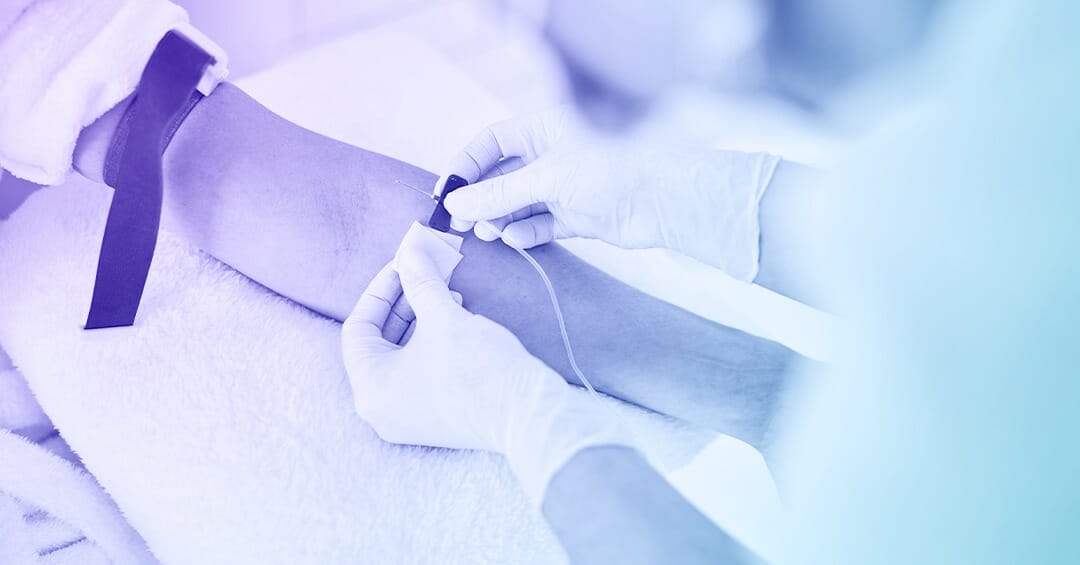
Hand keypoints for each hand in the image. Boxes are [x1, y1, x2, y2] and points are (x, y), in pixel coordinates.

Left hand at [342, 229, 628, 501]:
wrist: (528, 414)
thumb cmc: (479, 370)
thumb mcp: (443, 317)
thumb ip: (420, 282)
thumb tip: (410, 250)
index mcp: (371, 389)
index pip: (357, 328)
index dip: (380, 290)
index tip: (402, 266)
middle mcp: (380, 409)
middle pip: (379, 342)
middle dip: (402, 303)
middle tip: (421, 273)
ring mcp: (406, 418)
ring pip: (401, 357)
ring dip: (418, 321)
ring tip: (443, 293)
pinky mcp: (432, 419)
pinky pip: (417, 373)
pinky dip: (429, 344)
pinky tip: (452, 319)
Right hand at [436, 107, 780, 280]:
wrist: (668, 200)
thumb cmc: (615, 168)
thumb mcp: (548, 177)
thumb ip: (500, 194)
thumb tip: (458, 204)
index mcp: (545, 129)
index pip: (492, 142)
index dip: (467, 165)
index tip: (447, 192)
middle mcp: (553, 156)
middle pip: (502, 177)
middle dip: (480, 199)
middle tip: (457, 223)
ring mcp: (565, 187)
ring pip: (519, 204)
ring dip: (499, 219)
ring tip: (486, 233)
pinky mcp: (578, 217)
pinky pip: (540, 225)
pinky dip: (524, 233)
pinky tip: (513, 239)